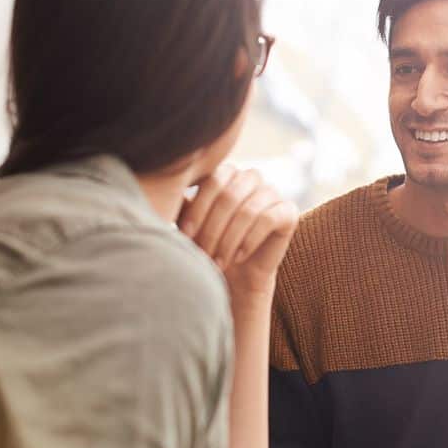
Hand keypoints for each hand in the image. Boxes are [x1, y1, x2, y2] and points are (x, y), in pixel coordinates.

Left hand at [177, 164, 297, 300]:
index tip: (184, 235)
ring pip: (248, 210)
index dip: (198, 209)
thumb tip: (159, 191)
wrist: (235, 274)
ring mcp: (272, 192)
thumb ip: (181, 205)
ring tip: (218, 261)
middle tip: (202, 254)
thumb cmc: (207, 245)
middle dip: (213, 229)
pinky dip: (250, 240)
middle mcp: (251, 177)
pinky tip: (239, 257)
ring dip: (229, 240)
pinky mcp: (288, 211)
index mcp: (226, 173)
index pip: (212, 181)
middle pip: (230, 196)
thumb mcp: (190, 224)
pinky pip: (269, 219)